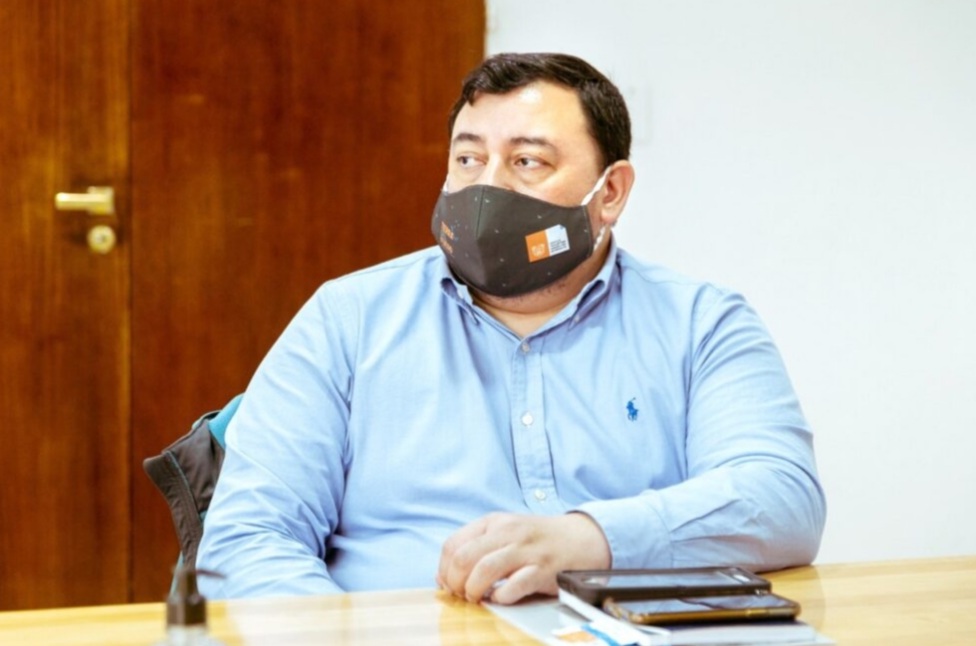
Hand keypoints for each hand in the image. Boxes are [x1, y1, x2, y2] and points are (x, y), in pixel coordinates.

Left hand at [436, 512, 610, 604]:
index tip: (448, 584)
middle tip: (462, 595)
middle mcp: (508, 533)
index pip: (452, 545)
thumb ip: (476, 548)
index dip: (444, 570)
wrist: (582, 538)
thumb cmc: (538, 539)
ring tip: (477, 598)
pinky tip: (501, 598)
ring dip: (473, 591)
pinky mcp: (543, 570)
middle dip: (455, 583)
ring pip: (483, 571)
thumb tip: (444, 576)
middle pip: (463, 558)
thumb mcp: (505, 532)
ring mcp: (526, 551)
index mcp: (494, 522)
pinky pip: (513, 586)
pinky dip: (501, 597)